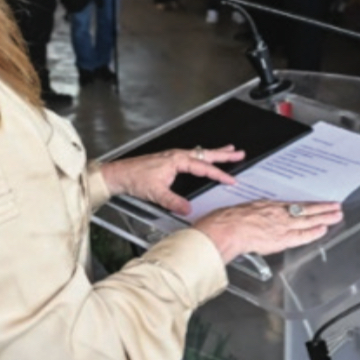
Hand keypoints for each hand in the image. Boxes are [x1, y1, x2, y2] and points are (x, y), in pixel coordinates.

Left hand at [101, 145, 243, 214]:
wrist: (120, 174)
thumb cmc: (135, 178)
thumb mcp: (156, 193)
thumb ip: (173, 201)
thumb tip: (188, 209)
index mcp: (177, 160)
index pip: (203, 167)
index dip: (219, 174)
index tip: (231, 179)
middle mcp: (177, 155)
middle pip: (205, 154)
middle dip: (224, 153)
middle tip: (239, 153)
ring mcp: (174, 156)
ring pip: (200, 153)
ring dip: (215, 152)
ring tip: (229, 150)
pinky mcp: (170, 159)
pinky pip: (192, 155)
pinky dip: (203, 155)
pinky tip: (204, 158)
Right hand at [194, 200, 343, 262]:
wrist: (225, 229)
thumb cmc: (227, 221)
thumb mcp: (242, 211)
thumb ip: (253, 215)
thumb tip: (255, 220)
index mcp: (267, 206)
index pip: (292, 206)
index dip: (306, 205)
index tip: (316, 204)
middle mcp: (277, 214)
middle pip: (304, 210)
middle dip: (321, 208)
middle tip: (336, 206)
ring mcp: (281, 225)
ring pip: (307, 220)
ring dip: (324, 217)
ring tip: (337, 215)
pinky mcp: (281, 238)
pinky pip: (302, 236)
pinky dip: (313, 232)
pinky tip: (324, 229)